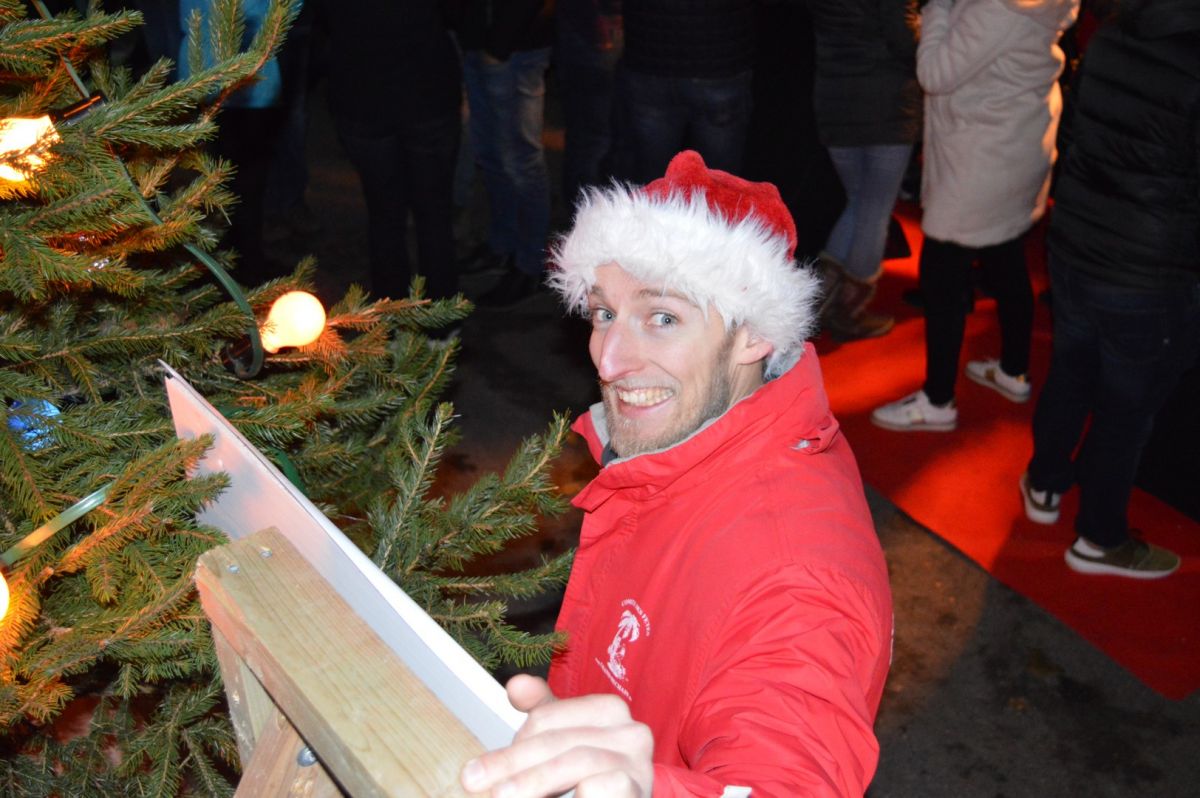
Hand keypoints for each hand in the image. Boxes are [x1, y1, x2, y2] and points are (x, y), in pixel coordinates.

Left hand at [460, 674, 654, 796]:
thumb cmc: (586, 780)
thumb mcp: (561, 744)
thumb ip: (541, 715)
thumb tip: (516, 685)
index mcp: (608, 710)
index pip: (548, 717)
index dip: (514, 744)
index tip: (480, 770)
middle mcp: (630, 731)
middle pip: (558, 740)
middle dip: (511, 763)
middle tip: (473, 782)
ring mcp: (638, 763)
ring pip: (577, 761)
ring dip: (533, 781)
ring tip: (501, 797)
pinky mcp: (637, 790)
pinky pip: (601, 786)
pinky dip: (578, 794)